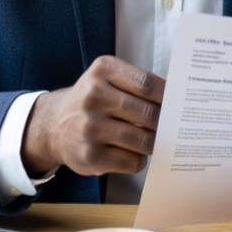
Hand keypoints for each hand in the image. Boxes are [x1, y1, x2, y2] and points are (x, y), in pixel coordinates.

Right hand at [21, 56, 163, 176]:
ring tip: (155, 140)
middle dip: (165, 123)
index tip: (180, 103)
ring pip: (143, 140)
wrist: (52, 126)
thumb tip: (177, 103)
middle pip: (148, 113)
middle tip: (172, 126)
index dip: (169, 96)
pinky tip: (134, 153)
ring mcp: (90, 127)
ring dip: (155, 142)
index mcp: (102, 70)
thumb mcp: (106, 79)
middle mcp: (93, 96)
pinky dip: (140, 159)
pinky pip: (132, 161)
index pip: (147, 84)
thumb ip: (136, 85)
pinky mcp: (90, 155)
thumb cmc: (91, 101)